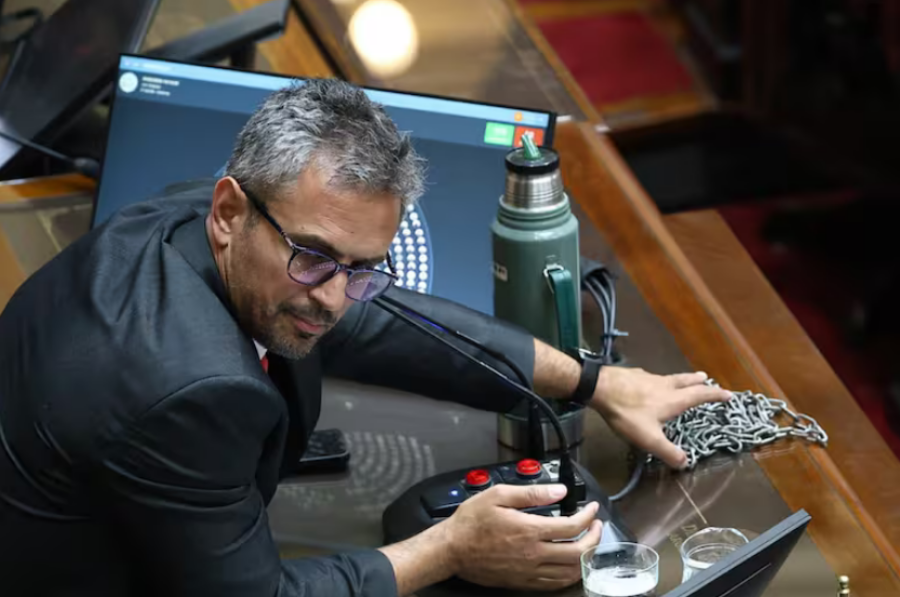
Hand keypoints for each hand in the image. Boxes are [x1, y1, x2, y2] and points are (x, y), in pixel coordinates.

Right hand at [444, 484, 601, 590]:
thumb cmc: (471, 522)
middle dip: (594, 537)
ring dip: (586, 557)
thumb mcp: (498, 496)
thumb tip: (559, 491)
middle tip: (596, 525)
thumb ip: (531, 493)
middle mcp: (533, 554)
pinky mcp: (523, 582)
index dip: (588, 516)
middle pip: (578, 552)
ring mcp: (529, 571)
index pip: (572, 526)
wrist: (451, 550)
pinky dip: (570, 575)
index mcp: (529, 530)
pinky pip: (555, 584)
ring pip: (570, 572)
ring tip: (589, 543)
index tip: (592, 508)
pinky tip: (571, 565)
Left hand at [591, 368, 730, 467]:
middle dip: (698, 381)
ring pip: (669, 377)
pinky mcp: (633, 375)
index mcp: (673, 399)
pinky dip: (657, 380)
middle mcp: (664, 385)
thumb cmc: (628, 413)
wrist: (600, 387)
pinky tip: (650, 383)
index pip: (700, 395)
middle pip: (686, 381)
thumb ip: (667, 452)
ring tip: (683, 380)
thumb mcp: (649, 438)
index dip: (715, 395)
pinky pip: (651, 377)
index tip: (728, 394)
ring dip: (680, 379)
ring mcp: (648, 378)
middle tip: (706, 377)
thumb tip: (686, 463)